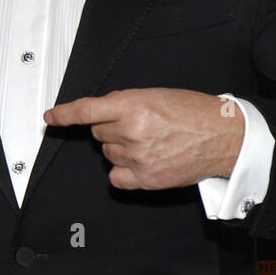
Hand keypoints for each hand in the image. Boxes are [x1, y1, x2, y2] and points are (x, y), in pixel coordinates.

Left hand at [44, 88, 244, 190]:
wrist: (224, 138)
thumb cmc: (195, 114)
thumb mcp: (158, 95)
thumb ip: (126, 103)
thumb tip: (102, 112)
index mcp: (134, 105)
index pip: (87, 110)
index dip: (64, 114)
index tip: (51, 118)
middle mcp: (133, 131)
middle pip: (98, 134)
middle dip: (113, 128)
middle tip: (140, 126)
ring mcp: (138, 157)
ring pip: (108, 154)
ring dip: (121, 149)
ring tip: (150, 143)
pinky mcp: (146, 179)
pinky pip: (115, 177)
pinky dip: (123, 171)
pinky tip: (142, 163)